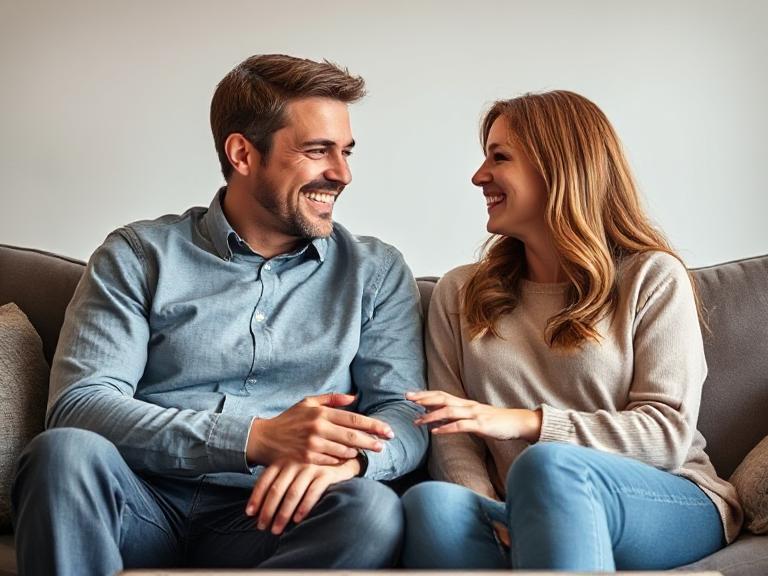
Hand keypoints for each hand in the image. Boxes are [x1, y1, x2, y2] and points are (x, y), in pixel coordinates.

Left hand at [245, 458, 360, 534]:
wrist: (342, 453)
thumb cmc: (313, 463)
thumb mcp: (294, 463)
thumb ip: (279, 476)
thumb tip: (259, 501)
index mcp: (284, 459)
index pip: (265, 479)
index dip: (256, 497)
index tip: (249, 513)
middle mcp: (295, 461)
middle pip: (277, 490)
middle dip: (267, 511)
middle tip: (262, 527)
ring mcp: (311, 467)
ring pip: (292, 494)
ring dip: (283, 514)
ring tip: (276, 530)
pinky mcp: (326, 473)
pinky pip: (312, 493)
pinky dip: (303, 508)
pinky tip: (297, 520)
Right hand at [247, 393, 393, 465]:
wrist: (264, 439)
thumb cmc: (289, 419)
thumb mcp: (307, 403)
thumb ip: (331, 399)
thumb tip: (354, 397)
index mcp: (321, 413)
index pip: (354, 419)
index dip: (374, 426)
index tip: (388, 431)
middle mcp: (318, 428)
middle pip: (353, 437)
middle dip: (372, 441)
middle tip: (384, 445)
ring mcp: (313, 445)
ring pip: (344, 451)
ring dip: (357, 452)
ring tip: (366, 452)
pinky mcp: (307, 459)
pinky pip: (331, 461)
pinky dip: (341, 460)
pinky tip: (347, 459)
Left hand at [407, 390, 541, 441]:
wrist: (518, 423)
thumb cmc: (496, 422)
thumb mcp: (475, 417)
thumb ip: (458, 416)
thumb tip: (439, 417)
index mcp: (465, 403)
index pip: (442, 395)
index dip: (425, 394)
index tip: (410, 395)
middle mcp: (468, 405)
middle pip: (442, 398)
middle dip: (423, 398)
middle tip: (407, 398)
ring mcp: (475, 414)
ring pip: (448, 411)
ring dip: (431, 416)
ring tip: (417, 421)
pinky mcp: (481, 425)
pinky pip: (460, 426)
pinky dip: (446, 428)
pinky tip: (435, 432)